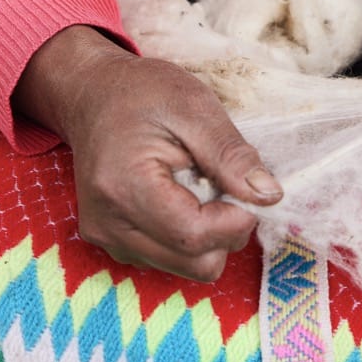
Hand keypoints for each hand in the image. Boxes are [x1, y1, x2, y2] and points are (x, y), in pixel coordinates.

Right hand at [13, 26, 280, 281]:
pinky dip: (187, 236)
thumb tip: (268, 196)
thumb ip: (231, 155)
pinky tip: (178, 197)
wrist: (93, 95)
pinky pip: (170, 259)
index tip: (246, 187)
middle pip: (196, 263)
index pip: (195, 236)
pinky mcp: (112, 244)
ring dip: (208, 234)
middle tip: (221, 182)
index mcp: (124, 187)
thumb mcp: (195, 108)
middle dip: (225, 229)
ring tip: (196, 185)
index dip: (236, 219)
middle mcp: (109, 224)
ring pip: (187, 267)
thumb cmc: (143, 93)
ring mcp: (107, 238)